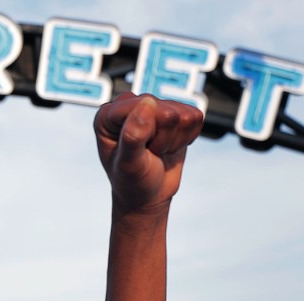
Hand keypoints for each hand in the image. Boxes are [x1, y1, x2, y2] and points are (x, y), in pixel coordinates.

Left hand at [94, 93, 203, 211]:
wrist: (147, 195)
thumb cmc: (132, 182)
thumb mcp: (129, 164)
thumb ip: (133, 135)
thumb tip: (147, 103)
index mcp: (108, 115)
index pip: (143, 107)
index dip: (148, 133)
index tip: (137, 150)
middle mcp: (130, 105)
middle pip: (168, 112)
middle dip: (163, 140)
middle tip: (149, 153)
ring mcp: (154, 106)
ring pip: (184, 115)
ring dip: (174, 140)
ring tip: (157, 150)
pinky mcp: (175, 111)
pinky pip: (195, 117)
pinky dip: (186, 138)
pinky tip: (169, 145)